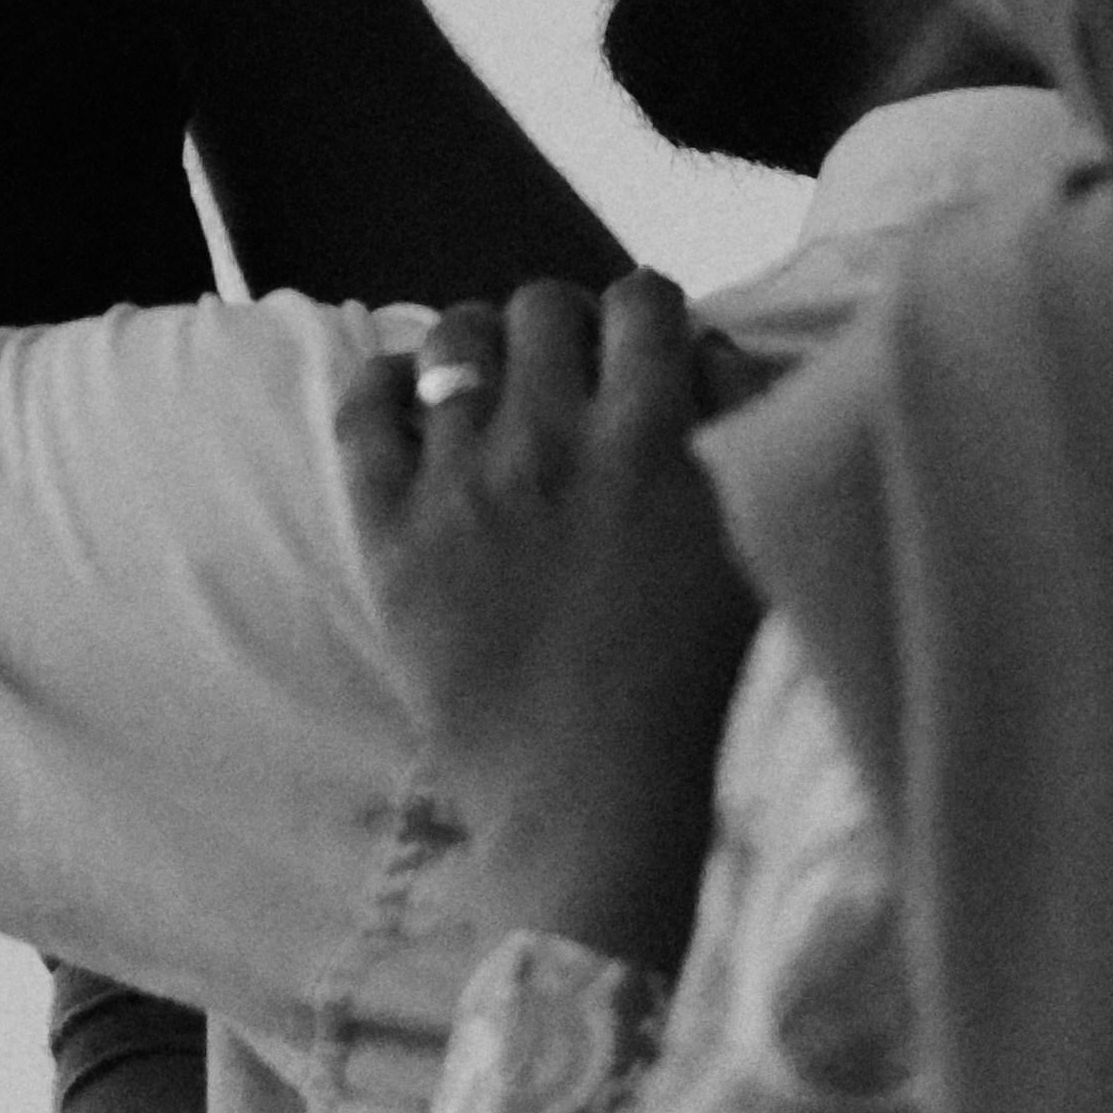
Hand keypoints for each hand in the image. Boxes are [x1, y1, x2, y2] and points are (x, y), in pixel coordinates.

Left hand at [331, 277, 761, 973]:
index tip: (640, 347)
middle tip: (568, 375)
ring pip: (453, 337)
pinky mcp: (391, 530)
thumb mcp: (747, 551)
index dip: (645, 314)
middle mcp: (551, 440)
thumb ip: (737, 432)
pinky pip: (365, 406)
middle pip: (543, 305)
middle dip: (564, 327)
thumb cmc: (690, 694)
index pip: (643, 300)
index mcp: (652, 442)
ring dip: (480, 348)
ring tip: (493, 388)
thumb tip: (705, 348)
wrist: (591, 812)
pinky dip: (387, 385)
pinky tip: (413, 404)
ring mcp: (461, 480)